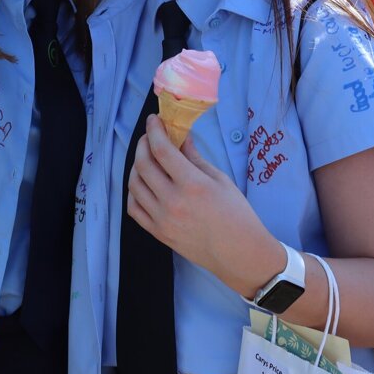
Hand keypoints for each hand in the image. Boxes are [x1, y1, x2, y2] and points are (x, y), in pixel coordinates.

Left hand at [128, 115, 282, 295]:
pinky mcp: (158, 233)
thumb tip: (181, 138)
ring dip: (136, 166)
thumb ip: (196, 158)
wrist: (238, 253)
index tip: (153, 120)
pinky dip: (134, 192)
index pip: (162, 150)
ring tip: (146, 158)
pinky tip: (143, 184)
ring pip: (134, 185)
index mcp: (192, 184)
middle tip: (149, 136)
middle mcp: (172, 201)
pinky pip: (134, 208)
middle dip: (143, 144)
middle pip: (143, 165)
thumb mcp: (220, 180)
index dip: (154, 130)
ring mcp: (162, 219)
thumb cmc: (236, 214)